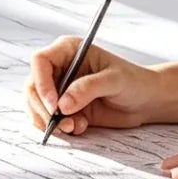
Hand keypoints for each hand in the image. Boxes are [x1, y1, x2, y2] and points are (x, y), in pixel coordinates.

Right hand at [24, 38, 162, 135]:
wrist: (145, 101)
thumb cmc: (134, 81)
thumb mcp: (114, 80)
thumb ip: (88, 88)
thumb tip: (63, 104)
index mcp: (69, 50)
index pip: (40, 61)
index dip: (42, 83)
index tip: (55, 105)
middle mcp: (60, 68)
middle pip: (32, 86)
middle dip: (42, 108)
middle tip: (60, 124)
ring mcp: (60, 89)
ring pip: (36, 105)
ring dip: (49, 121)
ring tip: (74, 127)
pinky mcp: (64, 108)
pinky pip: (48, 120)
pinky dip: (59, 128)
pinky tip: (80, 127)